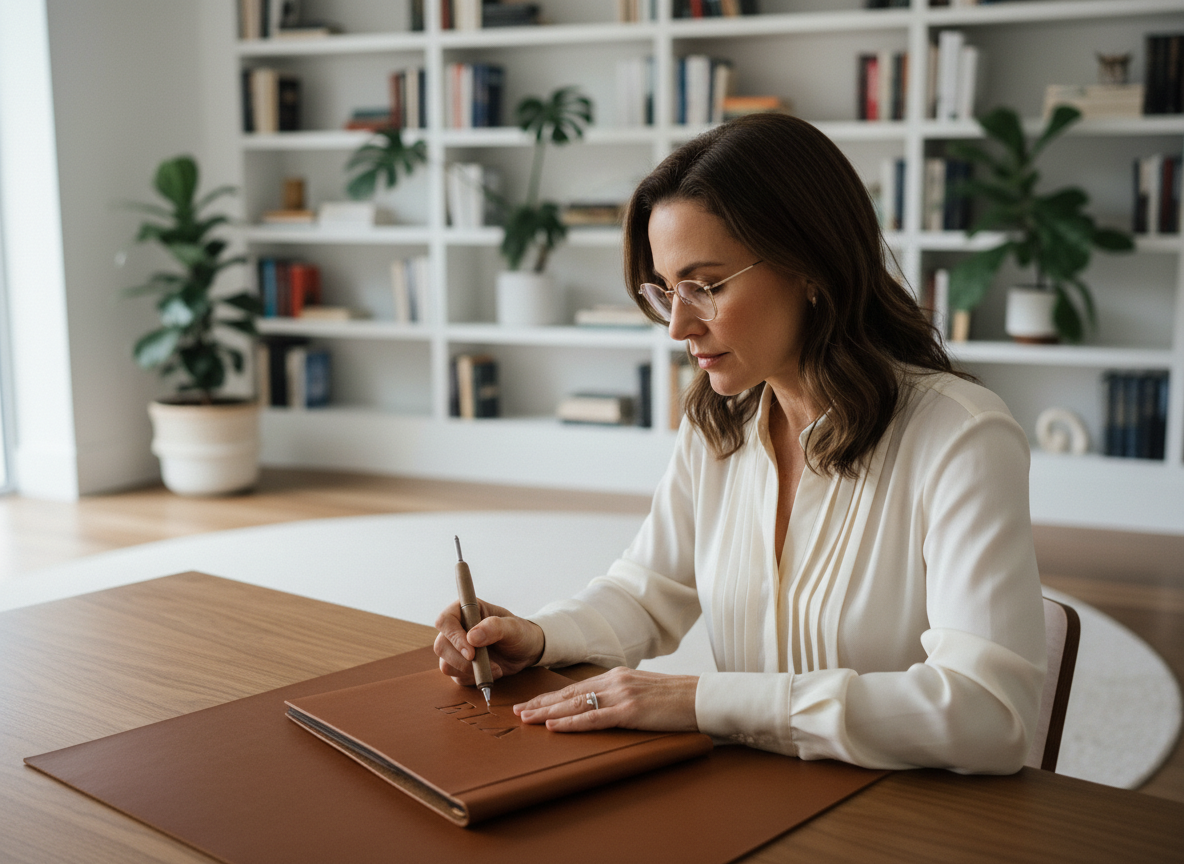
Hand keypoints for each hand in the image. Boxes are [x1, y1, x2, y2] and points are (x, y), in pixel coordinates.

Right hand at [433, 599, 545, 684]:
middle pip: (441, 646)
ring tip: (495, 668)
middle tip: (484, 664)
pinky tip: (490, 673)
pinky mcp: (460, 666)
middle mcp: (457, 628)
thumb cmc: (520, 633)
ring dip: (470, 671)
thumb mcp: (513, 627)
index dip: (453, 637)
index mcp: (466, 610)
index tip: (471, 652)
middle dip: (461, 660)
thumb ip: (494, 627)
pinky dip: (473, 679)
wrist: (526, 651)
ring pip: (446, 664)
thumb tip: (471, 637)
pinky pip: (457, 677)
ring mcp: (456, 648)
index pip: (445, 621)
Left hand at [514, 667, 698, 732]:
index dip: (551, 697)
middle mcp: (614, 681)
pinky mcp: (630, 711)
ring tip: (526, 719)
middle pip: (569, 694)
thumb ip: (621, 696)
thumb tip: (602, 707)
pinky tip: (554, 726)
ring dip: (547, 713)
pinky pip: (594, 718)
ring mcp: (621, 695)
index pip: (575, 687)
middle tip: (518, 712)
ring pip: (575, 704)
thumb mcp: (643, 692)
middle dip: (541, 704)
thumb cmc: (675, 700)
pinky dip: (571, 723)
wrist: (700, 698)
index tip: (532, 704)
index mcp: (616, 676)